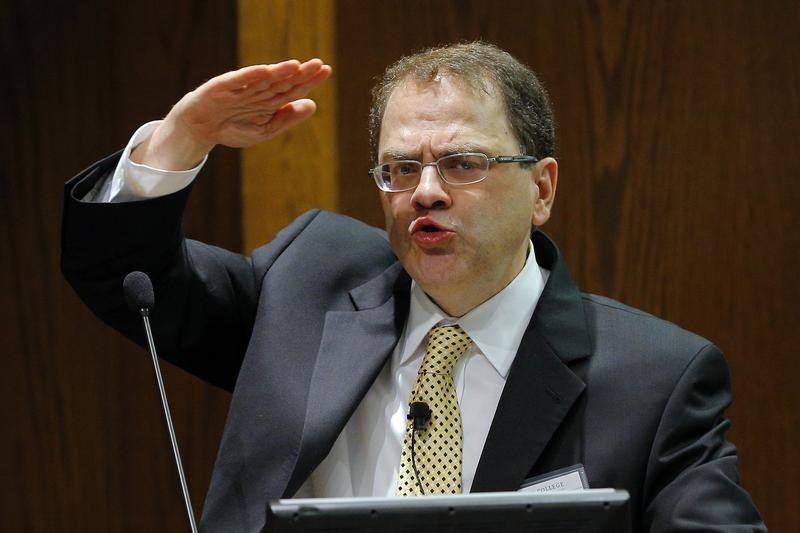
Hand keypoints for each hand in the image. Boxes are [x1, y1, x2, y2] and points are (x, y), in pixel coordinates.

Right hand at [131, 59, 331, 169]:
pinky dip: (250, 75)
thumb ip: (287, 118)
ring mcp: (240, 87)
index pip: (293, 89)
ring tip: (296, 66)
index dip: (309, 81)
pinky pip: (237, 81)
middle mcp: (257, 91)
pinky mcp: (221, 87)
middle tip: (319, 64)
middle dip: (300, 74)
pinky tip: (264, 70)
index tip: (325, 71)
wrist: (201, 130)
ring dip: (279, 72)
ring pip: (263, 80)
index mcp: (269, 100)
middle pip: (282, 81)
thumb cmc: (233, 129)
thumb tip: (313, 105)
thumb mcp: (265, 129)